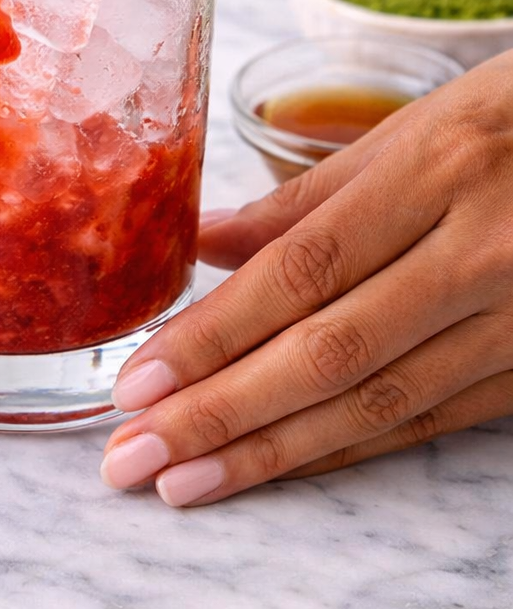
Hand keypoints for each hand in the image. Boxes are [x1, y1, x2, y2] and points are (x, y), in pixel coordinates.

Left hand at [100, 51, 512, 505]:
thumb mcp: (417, 127)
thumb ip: (308, 196)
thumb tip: (204, 245)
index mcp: (439, 170)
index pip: (303, 269)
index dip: (215, 333)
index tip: (136, 381)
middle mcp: (482, 252)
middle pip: (331, 350)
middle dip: (220, 411)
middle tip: (131, 457)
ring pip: (380, 401)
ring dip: (272, 450)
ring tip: (183, 481)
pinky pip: (431, 419)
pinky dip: (348, 449)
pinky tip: (280, 467)